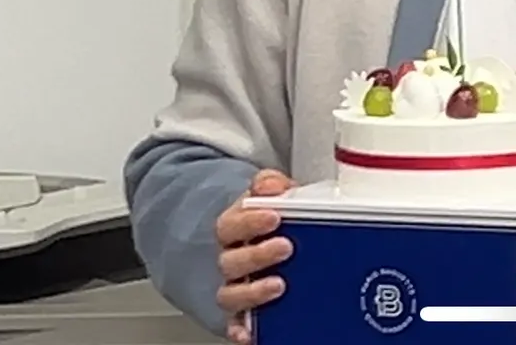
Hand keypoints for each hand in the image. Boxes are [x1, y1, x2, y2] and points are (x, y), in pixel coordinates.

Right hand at [215, 169, 294, 343]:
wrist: (255, 243)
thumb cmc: (268, 222)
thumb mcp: (271, 198)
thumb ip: (272, 187)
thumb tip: (271, 185)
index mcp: (234, 229)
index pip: (231, 224)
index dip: (249, 221)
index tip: (274, 216)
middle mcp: (231, 259)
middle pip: (231, 261)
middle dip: (257, 255)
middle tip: (285, 247)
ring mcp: (235, 286)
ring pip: (230, 294)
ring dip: (253, 292)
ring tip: (279, 285)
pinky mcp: (241, 313)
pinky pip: (234, 324)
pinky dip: (240, 329)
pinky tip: (251, 332)